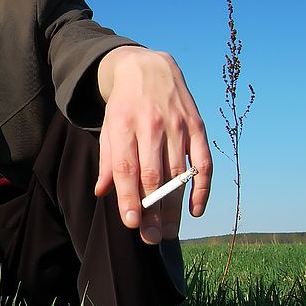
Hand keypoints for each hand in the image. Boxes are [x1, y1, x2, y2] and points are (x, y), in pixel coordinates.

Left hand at [95, 46, 211, 243]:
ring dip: (175, 207)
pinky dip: (202, 188)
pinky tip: (194, 210)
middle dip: (153, 210)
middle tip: (151, 238)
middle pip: (154, 176)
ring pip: (178, 174)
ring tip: (169, 233)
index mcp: (125, 126)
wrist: (148, 68)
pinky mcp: (197, 126)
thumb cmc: (124, 106)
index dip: (129, 197)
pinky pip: (203, 162)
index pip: (127, 168)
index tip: (131, 224)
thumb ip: (108, 161)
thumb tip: (102, 193)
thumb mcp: (109, 128)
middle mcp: (152, 126)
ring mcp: (178, 126)